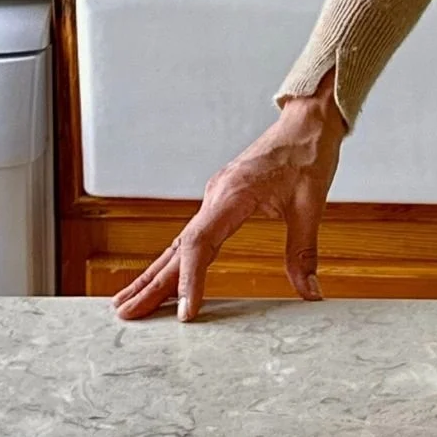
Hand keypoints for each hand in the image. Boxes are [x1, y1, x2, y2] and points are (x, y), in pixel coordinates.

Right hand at [110, 75, 347, 321]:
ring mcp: (215, 198)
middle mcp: (215, 196)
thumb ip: (303, 250)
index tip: (184, 313)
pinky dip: (175, 259)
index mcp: (233, 195)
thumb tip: (309, 293)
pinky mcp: (220, 200)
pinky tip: (164, 275)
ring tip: (128, 302)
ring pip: (180, 242)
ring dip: (155, 273)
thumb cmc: (308, 153)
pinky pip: (192, 235)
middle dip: (151, 283)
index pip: (200, 244)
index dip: (190, 280)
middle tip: (125, 314)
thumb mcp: (311, 204)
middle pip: (178, 247)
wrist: (307, 121)